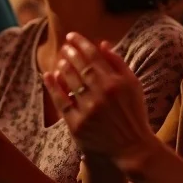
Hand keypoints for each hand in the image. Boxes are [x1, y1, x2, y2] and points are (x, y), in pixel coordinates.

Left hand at [41, 33, 158, 173]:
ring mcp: (88, 110)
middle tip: (65, 46)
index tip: (72, 36)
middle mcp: (101, 94)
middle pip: (81, 67)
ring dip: (63, 67)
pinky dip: (54, 87)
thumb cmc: (134, 113)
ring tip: (61, 59)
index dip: (81, 43)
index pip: (94, 56)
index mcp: (116, 82)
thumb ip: (118, 63)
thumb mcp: (133, 85)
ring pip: (70, 82)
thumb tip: (102, 43)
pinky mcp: (77, 125)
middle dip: (71, 53)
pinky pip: (62, 102)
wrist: (132, 147)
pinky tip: (49, 76)